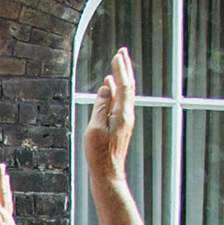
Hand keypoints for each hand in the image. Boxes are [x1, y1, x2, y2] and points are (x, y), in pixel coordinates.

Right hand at [0, 164, 34, 224]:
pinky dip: (2, 208)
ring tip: (4, 183)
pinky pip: (4, 214)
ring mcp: (9, 224)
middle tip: (0, 167)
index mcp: (3, 216)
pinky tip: (1, 211)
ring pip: (6, 203)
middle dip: (0, 180)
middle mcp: (7, 217)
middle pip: (3, 194)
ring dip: (4, 191)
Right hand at [83, 47, 137, 181]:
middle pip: (128, 86)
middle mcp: (127, 114)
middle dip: (124, 68)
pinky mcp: (121, 124)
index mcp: (122, 113)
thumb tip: (106, 89)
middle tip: (122, 52)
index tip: (117, 55)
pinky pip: (121, 101)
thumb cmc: (99, 154)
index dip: (120, 69)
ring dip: (121, 77)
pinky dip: (117, 90)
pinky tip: (112, 87)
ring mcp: (125, 119)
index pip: (124, 85)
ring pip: (125, 93)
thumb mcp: (95, 128)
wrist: (108, 172)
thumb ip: (101, 107)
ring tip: (117, 66)